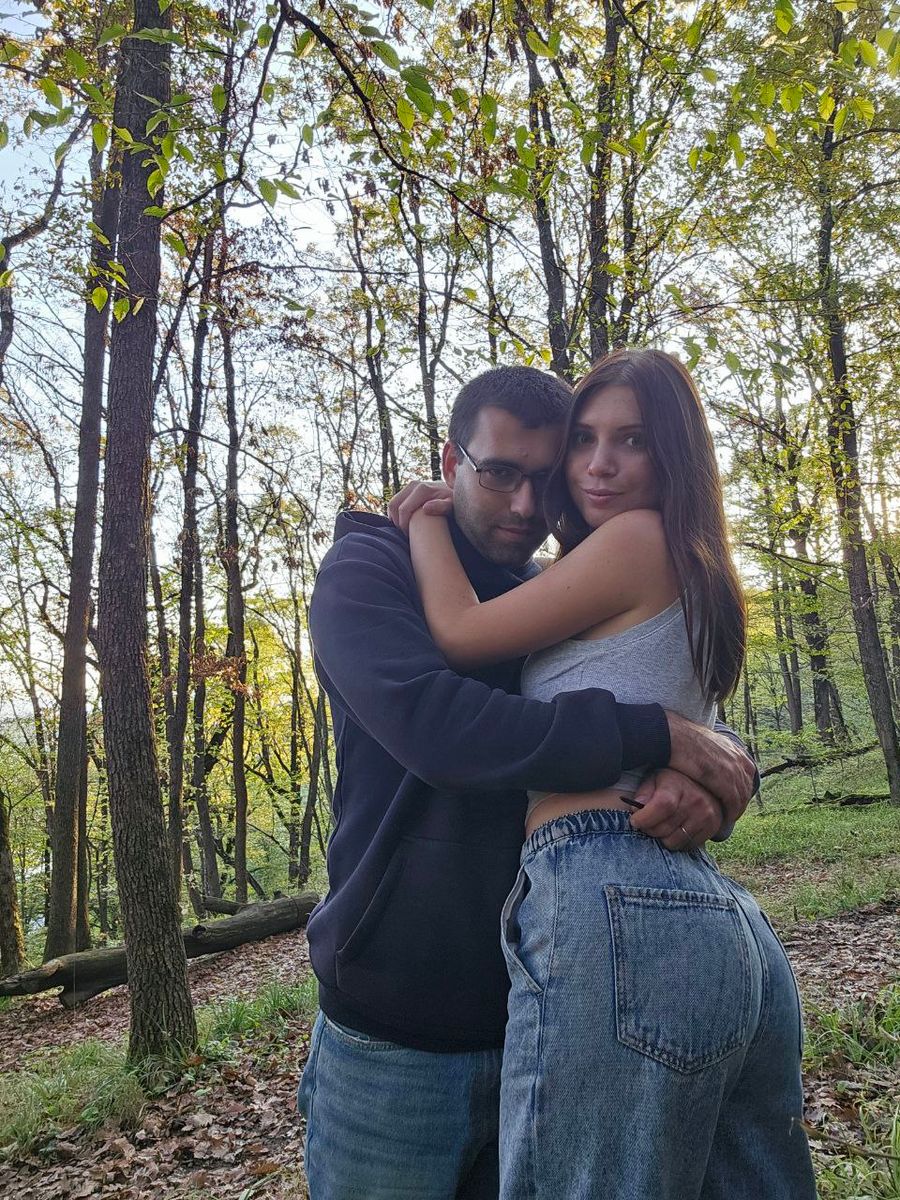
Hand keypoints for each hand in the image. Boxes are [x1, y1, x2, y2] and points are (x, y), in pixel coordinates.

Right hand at [388, 480, 452, 533]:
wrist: (455, 492)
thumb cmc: (455, 502)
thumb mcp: (452, 506)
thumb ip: (441, 507)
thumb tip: (425, 508)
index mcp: (422, 489)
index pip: (403, 509)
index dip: (403, 525)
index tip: (410, 536)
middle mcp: (414, 484)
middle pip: (394, 505)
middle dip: (396, 522)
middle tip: (406, 534)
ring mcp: (410, 486)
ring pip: (393, 504)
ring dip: (395, 518)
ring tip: (406, 529)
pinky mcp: (409, 490)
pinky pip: (396, 502)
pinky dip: (396, 514)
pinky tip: (405, 523)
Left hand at [629, 768, 722, 849]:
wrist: (704, 783)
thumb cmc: (672, 782)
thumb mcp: (654, 779)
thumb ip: (643, 792)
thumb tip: (634, 808)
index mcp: (677, 785)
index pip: (662, 806)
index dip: (644, 818)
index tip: (635, 821)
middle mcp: (695, 801)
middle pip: (664, 828)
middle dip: (649, 829)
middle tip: (647, 823)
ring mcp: (706, 816)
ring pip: (673, 842)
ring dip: (663, 837)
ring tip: (663, 825)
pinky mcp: (712, 828)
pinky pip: (687, 846)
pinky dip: (678, 841)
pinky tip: (677, 828)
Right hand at [665, 712, 755, 829]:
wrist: (674, 737)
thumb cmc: (681, 738)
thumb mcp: (703, 741)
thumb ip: (711, 750)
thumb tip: (708, 754)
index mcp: (734, 749)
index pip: (746, 773)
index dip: (740, 787)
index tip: (733, 797)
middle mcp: (738, 759)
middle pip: (745, 787)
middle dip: (740, 801)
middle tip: (731, 813)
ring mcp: (733, 770)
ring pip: (741, 797)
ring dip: (735, 810)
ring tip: (726, 819)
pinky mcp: (725, 781)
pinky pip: (733, 802)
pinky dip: (729, 813)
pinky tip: (723, 820)